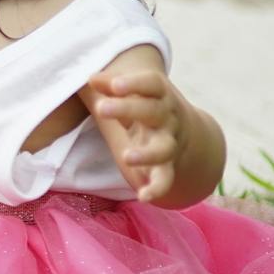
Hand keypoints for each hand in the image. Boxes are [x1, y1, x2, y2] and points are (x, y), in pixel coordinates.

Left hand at [86, 66, 192, 202]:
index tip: (114, 84)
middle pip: (153, 111)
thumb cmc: (143, 103)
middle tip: (101, 109)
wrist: (182, 128)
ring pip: (164, 148)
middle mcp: (168, 117)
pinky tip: (143, 196)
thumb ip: (110, 84)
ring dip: (147, 154)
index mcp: (159, 94)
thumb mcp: (130, 91)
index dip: (134, 83)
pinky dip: (158, 188)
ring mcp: (169, 142)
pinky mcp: (167, 166)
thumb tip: (91, 78)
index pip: (152, 84)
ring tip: (127, 157)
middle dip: (128, 109)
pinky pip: (166, 178)